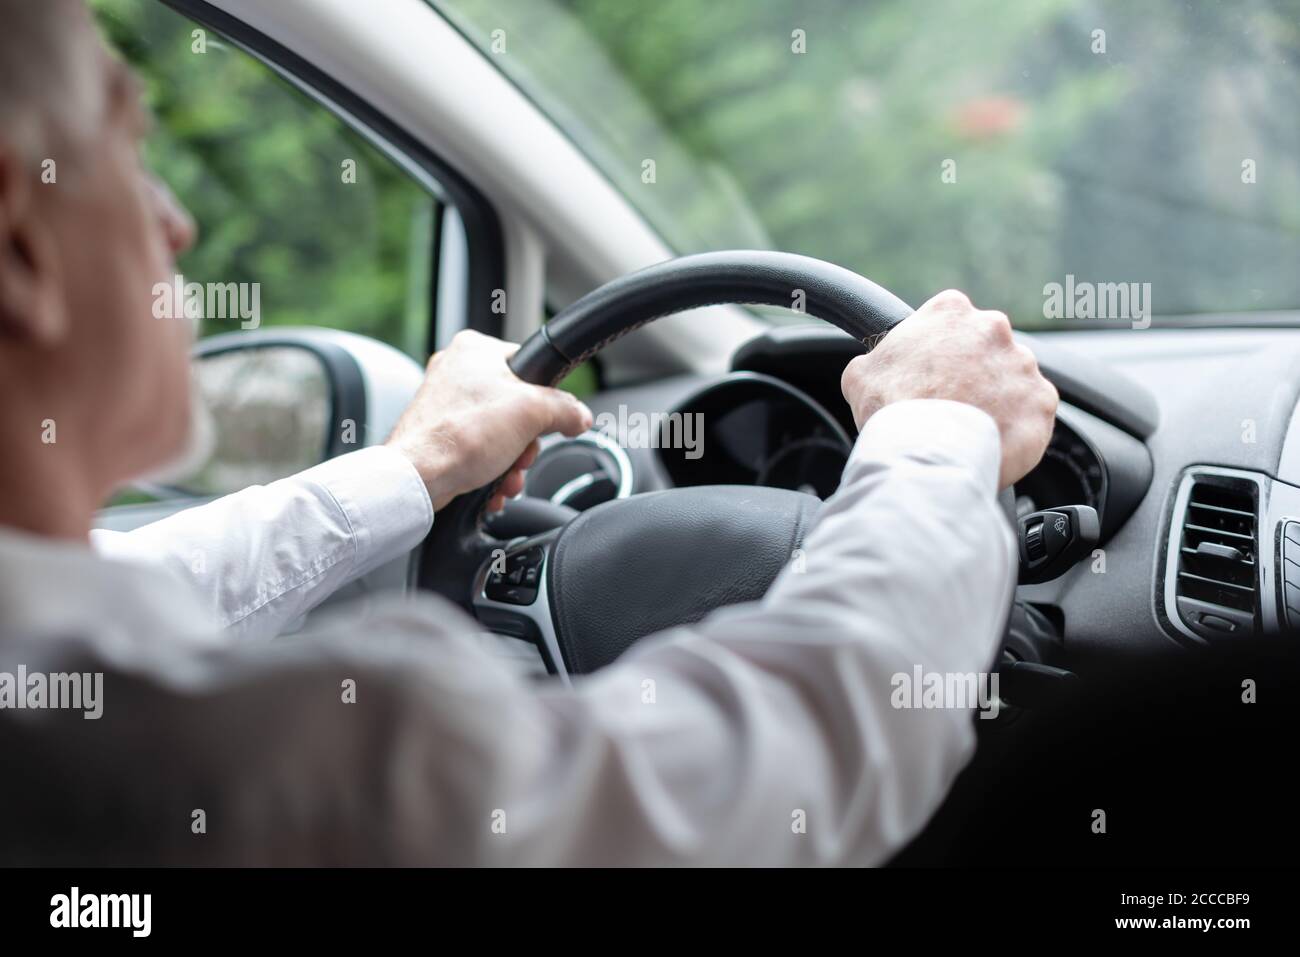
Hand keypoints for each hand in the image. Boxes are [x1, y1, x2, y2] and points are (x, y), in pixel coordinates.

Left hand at [386, 330, 592, 511]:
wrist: (417, 479)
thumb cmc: (460, 437)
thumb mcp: (532, 413)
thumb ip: (565, 409)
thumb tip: (580, 416)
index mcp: (475, 350)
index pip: (530, 368)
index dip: (545, 400)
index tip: (548, 422)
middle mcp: (455, 371)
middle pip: (516, 407)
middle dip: (525, 443)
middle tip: (522, 455)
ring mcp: (444, 404)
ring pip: (498, 433)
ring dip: (511, 463)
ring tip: (507, 477)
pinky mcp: (438, 434)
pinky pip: (478, 450)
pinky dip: (490, 470)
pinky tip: (492, 486)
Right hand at [840, 289, 1057, 487]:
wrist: (925, 449)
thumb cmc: (890, 407)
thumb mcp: (860, 374)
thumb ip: (878, 360)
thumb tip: (874, 370)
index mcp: (950, 311)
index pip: (950, 320)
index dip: (940, 350)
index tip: (932, 373)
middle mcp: (993, 327)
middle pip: (985, 349)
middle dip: (972, 373)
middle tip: (949, 403)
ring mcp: (1022, 364)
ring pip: (1011, 381)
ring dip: (996, 400)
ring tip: (969, 429)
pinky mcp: (1042, 400)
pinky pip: (1032, 413)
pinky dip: (1016, 427)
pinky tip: (991, 442)